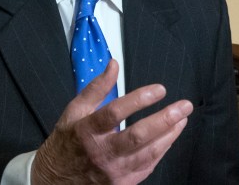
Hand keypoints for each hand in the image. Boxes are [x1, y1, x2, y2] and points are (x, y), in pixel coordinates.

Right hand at [31, 60, 192, 183]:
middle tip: (184, 106)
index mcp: (87, 131)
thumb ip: (96, 88)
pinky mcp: (121, 184)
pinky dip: (162, 150)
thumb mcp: (74, 111)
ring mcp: (112, 171)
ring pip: (147, 153)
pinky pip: (147, 166)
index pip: (115, 112)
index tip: (159, 89)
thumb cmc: (67, 143)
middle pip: (137, 136)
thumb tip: (113, 65)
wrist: (54, 180)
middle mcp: (101, 153)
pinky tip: (170, 136)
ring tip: (182, 118)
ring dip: (169, 135)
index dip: (138, 99)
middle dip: (164, 120)